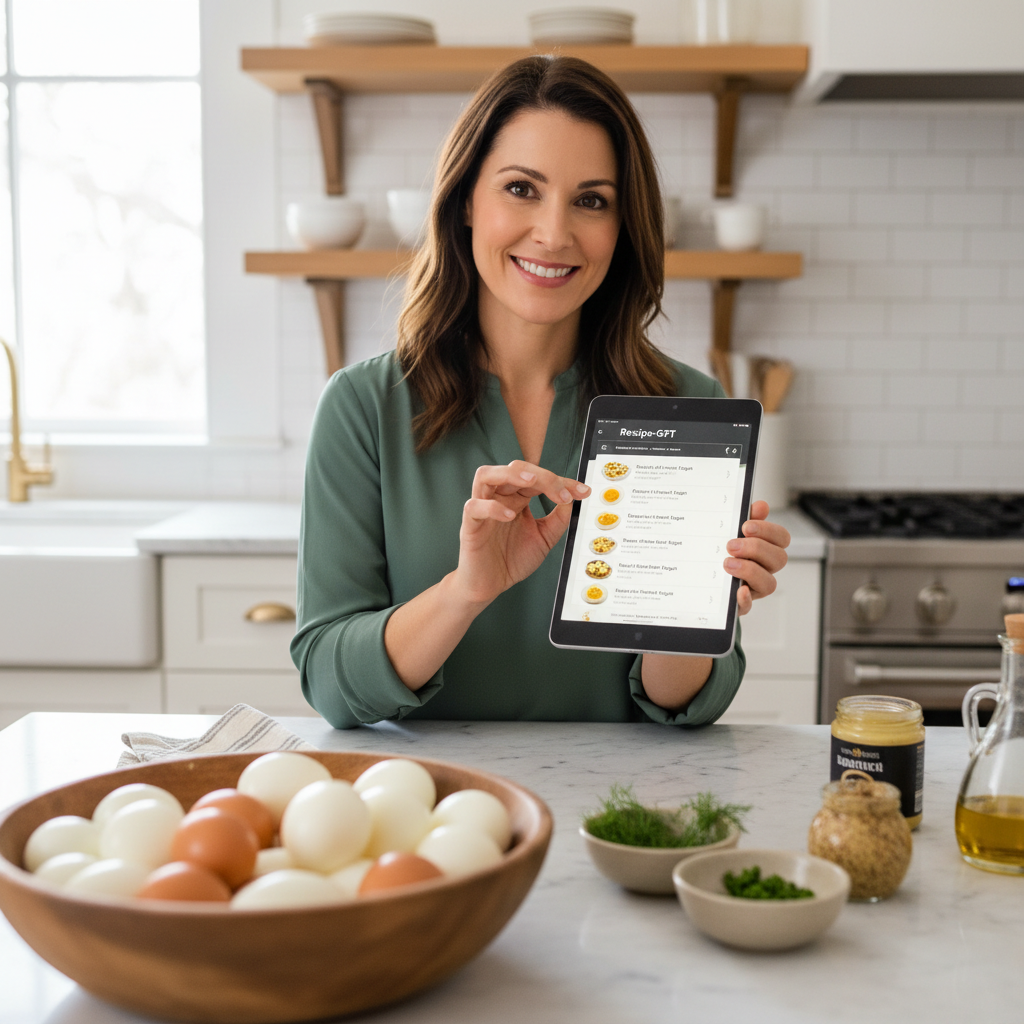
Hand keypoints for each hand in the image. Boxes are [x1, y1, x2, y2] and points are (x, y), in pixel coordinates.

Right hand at [454, 460, 589, 607]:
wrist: (490, 585)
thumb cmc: (511, 559)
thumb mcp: (544, 539)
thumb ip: (558, 520)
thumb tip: (571, 500)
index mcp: (517, 499)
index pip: (539, 479)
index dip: (562, 482)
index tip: (583, 492)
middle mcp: (500, 498)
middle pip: (516, 469)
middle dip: (542, 475)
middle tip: (562, 491)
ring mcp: (483, 509)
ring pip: (486, 475)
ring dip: (510, 473)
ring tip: (531, 481)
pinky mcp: (470, 525)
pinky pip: (474, 506)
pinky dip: (492, 507)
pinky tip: (509, 515)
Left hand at [724, 500, 790, 615]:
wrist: (699, 580)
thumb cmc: (720, 552)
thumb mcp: (729, 532)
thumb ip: (745, 519)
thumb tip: (761, 506)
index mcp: (765, 549)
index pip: (781, 538)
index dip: (768, 530)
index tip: (746, 526)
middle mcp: (764, 569)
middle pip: (779, 559)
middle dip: (756, 549)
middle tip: (732, 545)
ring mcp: (754, 588)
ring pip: (769, 583)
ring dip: (750, 570)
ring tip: (727, 563)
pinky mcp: (740, 605)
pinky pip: (748, 606)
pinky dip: (745, 599)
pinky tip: (737, 591)